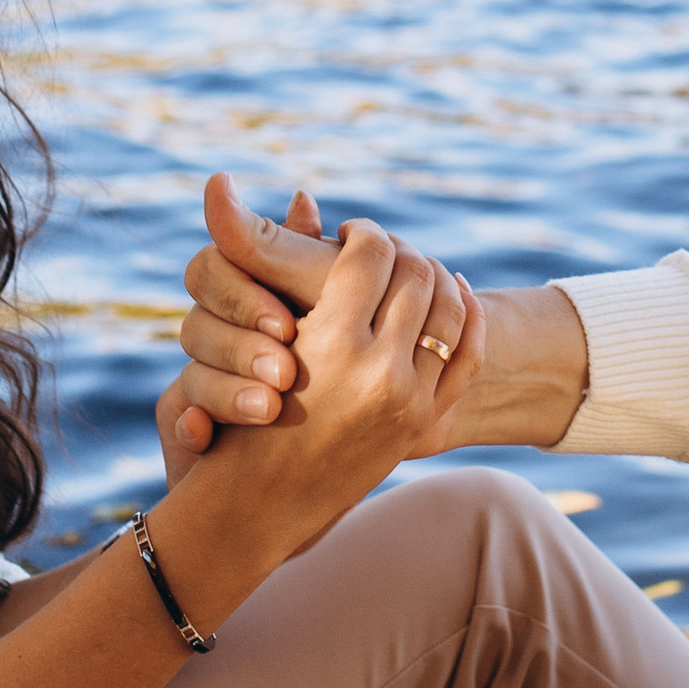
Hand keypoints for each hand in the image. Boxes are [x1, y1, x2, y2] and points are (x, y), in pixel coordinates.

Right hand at [161, 167, 592, 477]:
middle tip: (384, 251)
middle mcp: (379, 372)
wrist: (257, 506)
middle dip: (401, 254)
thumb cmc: (234, 415)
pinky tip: (452, 299)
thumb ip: (253, 256)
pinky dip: (466, 317)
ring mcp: (410, 402)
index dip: (362, 234)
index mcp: (332, 342)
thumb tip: (220, 180)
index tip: (350, 236)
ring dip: (435, 279)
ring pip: (450, 308)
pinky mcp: (426, 423)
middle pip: (417, 274)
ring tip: (413, 272)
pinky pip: (468, 353)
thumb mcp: (244, 336)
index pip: (372, 251)